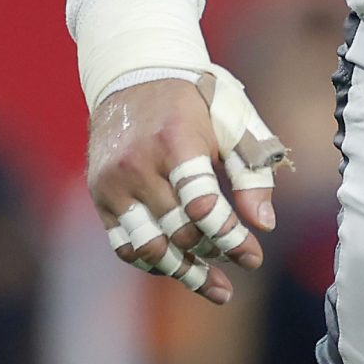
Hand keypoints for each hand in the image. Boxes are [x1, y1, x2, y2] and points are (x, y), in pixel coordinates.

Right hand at [88, 71, 286, 305]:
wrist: (134, 76)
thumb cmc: (195, 98)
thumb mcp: (232, 119)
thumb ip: (250, 169)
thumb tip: (264, 224)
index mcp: (176, 139)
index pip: (202, 205)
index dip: (231, 238)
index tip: (254, 257)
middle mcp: (138, 164)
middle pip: (178, 230)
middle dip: (215, 253)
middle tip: (242, 260)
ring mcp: (114, 183)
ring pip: (149, 248)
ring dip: (184, 272)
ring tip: (217, 287)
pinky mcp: (100, 196)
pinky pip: (125, 245)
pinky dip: (155, 263)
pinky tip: (182, 269)